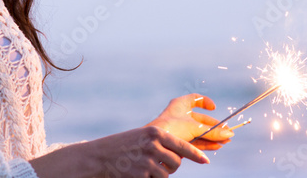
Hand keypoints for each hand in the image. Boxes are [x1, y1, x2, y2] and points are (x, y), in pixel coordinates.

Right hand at [91, 126, 209, 176]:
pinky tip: (138, 173)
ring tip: (144, 167)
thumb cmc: (124, 145)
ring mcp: (147, 162)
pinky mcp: (141, 176)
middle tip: (159, 163)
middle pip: (176, 162)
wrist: (100, 156)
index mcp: (155, 133)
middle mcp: (153, 146)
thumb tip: (181, 155)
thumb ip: (160, 143)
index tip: (206, 161)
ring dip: (159, 174)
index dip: (195, 154)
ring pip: (166, 174)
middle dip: (172, 166)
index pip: (182, 145)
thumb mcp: (142, 137)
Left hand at [146, 93, 233, 150]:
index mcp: (180, 104)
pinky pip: (196, 140)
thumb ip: (213, 131)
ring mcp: (180, 128)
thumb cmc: (172, 128)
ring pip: (200, 131)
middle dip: (214, 126)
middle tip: (227, 132)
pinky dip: (206, 143)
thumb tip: (230, 133)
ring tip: (226, 141)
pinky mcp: (180, 140)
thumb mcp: (195, 127)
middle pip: (201, 119)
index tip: (214, 108)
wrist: (155, 143)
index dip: (205, 102)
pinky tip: (217, 146)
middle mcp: (180, 115)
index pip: (195, 99)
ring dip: (213, 136)